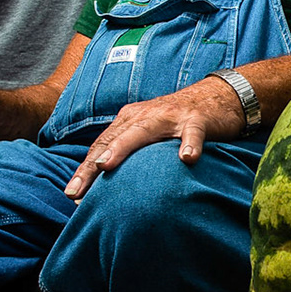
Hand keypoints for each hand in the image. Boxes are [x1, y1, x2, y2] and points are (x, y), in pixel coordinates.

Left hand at [63, 77, 243, 199]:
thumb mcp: (150, 133)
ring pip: (142, 132)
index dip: (84, 169)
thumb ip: (131, 151)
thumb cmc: (179, 121)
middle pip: (113, 140)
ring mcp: (170, 116)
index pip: (102, 145)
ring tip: (106, 167)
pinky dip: (189, 144)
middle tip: (76, 190)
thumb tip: (108, 183)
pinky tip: (187, 159)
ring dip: (122, 148)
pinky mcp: (197, 119)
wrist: (219, 96)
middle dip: (92, 165)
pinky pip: (192, 133)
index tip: (71, 194)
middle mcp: (145, 115)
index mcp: (130, 119)